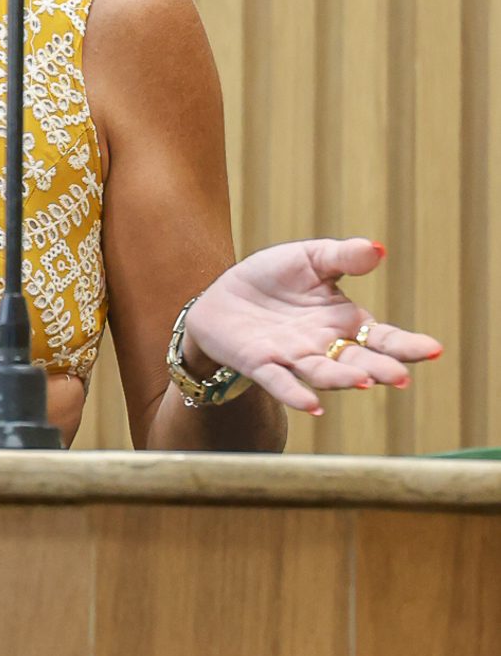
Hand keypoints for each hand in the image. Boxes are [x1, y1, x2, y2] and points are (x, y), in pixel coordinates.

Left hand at [183, 238, 441, 415]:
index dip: (407, 345)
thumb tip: (377, 249)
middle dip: (379, 369)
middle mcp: (325, 347)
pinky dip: (295, 394)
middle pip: (358, 361)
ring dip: (343, 379)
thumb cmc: (273, 277)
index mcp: (344, 322)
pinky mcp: (261, 363)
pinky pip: (281, 381)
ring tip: (363, 381)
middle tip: (400, 376)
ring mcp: (294, 358)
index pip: (383, 338)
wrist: (222, 294)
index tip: (433, 350)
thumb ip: (342, 257)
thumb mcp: (309, 258)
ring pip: (323, 373)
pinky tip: (312, 406)